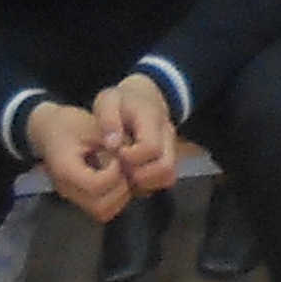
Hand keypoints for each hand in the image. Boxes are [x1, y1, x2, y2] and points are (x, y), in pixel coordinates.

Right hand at [23, 98, 128, 219]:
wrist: (49, 131)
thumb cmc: (70, 125)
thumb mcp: (91, 124)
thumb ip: (110, 140)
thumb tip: (128, 153)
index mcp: (65, 170)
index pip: (95, 186)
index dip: (113, 174)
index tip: (117, 157)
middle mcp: (67, 190)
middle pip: (100, 207)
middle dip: (119, 188)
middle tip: (122, 168)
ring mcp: (73, 197)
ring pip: (103, 213)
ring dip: (119, 196)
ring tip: (120, 173)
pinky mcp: (80, 199)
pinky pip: (102, 209)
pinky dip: (115, 199)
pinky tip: (116, 178)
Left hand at [88, 73, 183, 191]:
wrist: (146, 97)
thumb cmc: (123, 101)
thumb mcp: (108, 100)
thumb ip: (108, 119)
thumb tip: (113, 145)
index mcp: (152, 119)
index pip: (151, 147)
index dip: (131, 156)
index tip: (116, 151)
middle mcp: (168, 136)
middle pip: (165, 167)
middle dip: (139, 174)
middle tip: (120, 167)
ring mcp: (172, 149)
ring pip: (168, 177)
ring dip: (145, 182)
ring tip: (126, 172)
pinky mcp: (170, 159)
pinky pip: (166, 180)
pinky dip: (149, 184)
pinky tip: (133, 175)